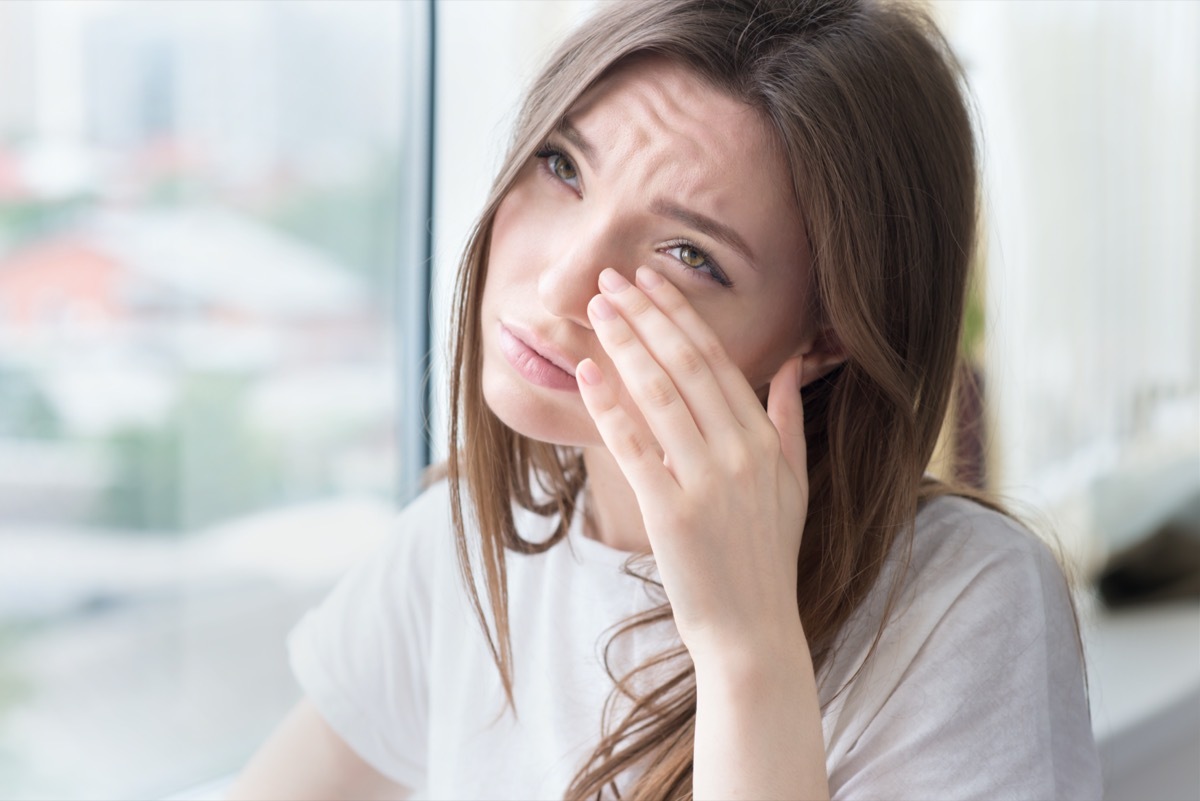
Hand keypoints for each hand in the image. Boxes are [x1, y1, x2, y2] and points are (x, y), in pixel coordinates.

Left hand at [576, 266, 809, 663]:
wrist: (752, 629)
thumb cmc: (767, 556)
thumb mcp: (793, 483)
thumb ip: (788, 418)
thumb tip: (794, 361)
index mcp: (764, 441)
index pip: (719, 361)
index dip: (681, 316)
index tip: (652, 280)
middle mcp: (739, 453)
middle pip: (687, 366)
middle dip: (647, 315)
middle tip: (612, 277)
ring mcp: (705, 483)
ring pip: (660, 395)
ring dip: (625, 345)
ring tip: (596, 308)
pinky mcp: (670, 513)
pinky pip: (634, 447)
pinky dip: (609, 405)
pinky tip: (586, 371)